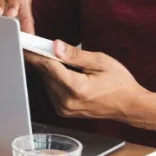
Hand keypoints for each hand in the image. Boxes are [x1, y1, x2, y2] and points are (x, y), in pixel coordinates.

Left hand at [27, 41, 144, 120]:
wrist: (129, 106)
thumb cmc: (119, 83)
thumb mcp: (101, 62)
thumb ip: (75, 55)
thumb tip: (55, 46)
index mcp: (76, 89)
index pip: (49, 67)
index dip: (36, 53)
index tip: (26, 44)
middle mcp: (67, 102)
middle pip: (45, 75)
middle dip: (42, 59)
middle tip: (41, 45)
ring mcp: (64, 109)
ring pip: (46, 83)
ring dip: (48, 69)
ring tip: (57, 58)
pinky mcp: (64, 111)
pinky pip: (52, 90)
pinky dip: (54, 79)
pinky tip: (63, 71)